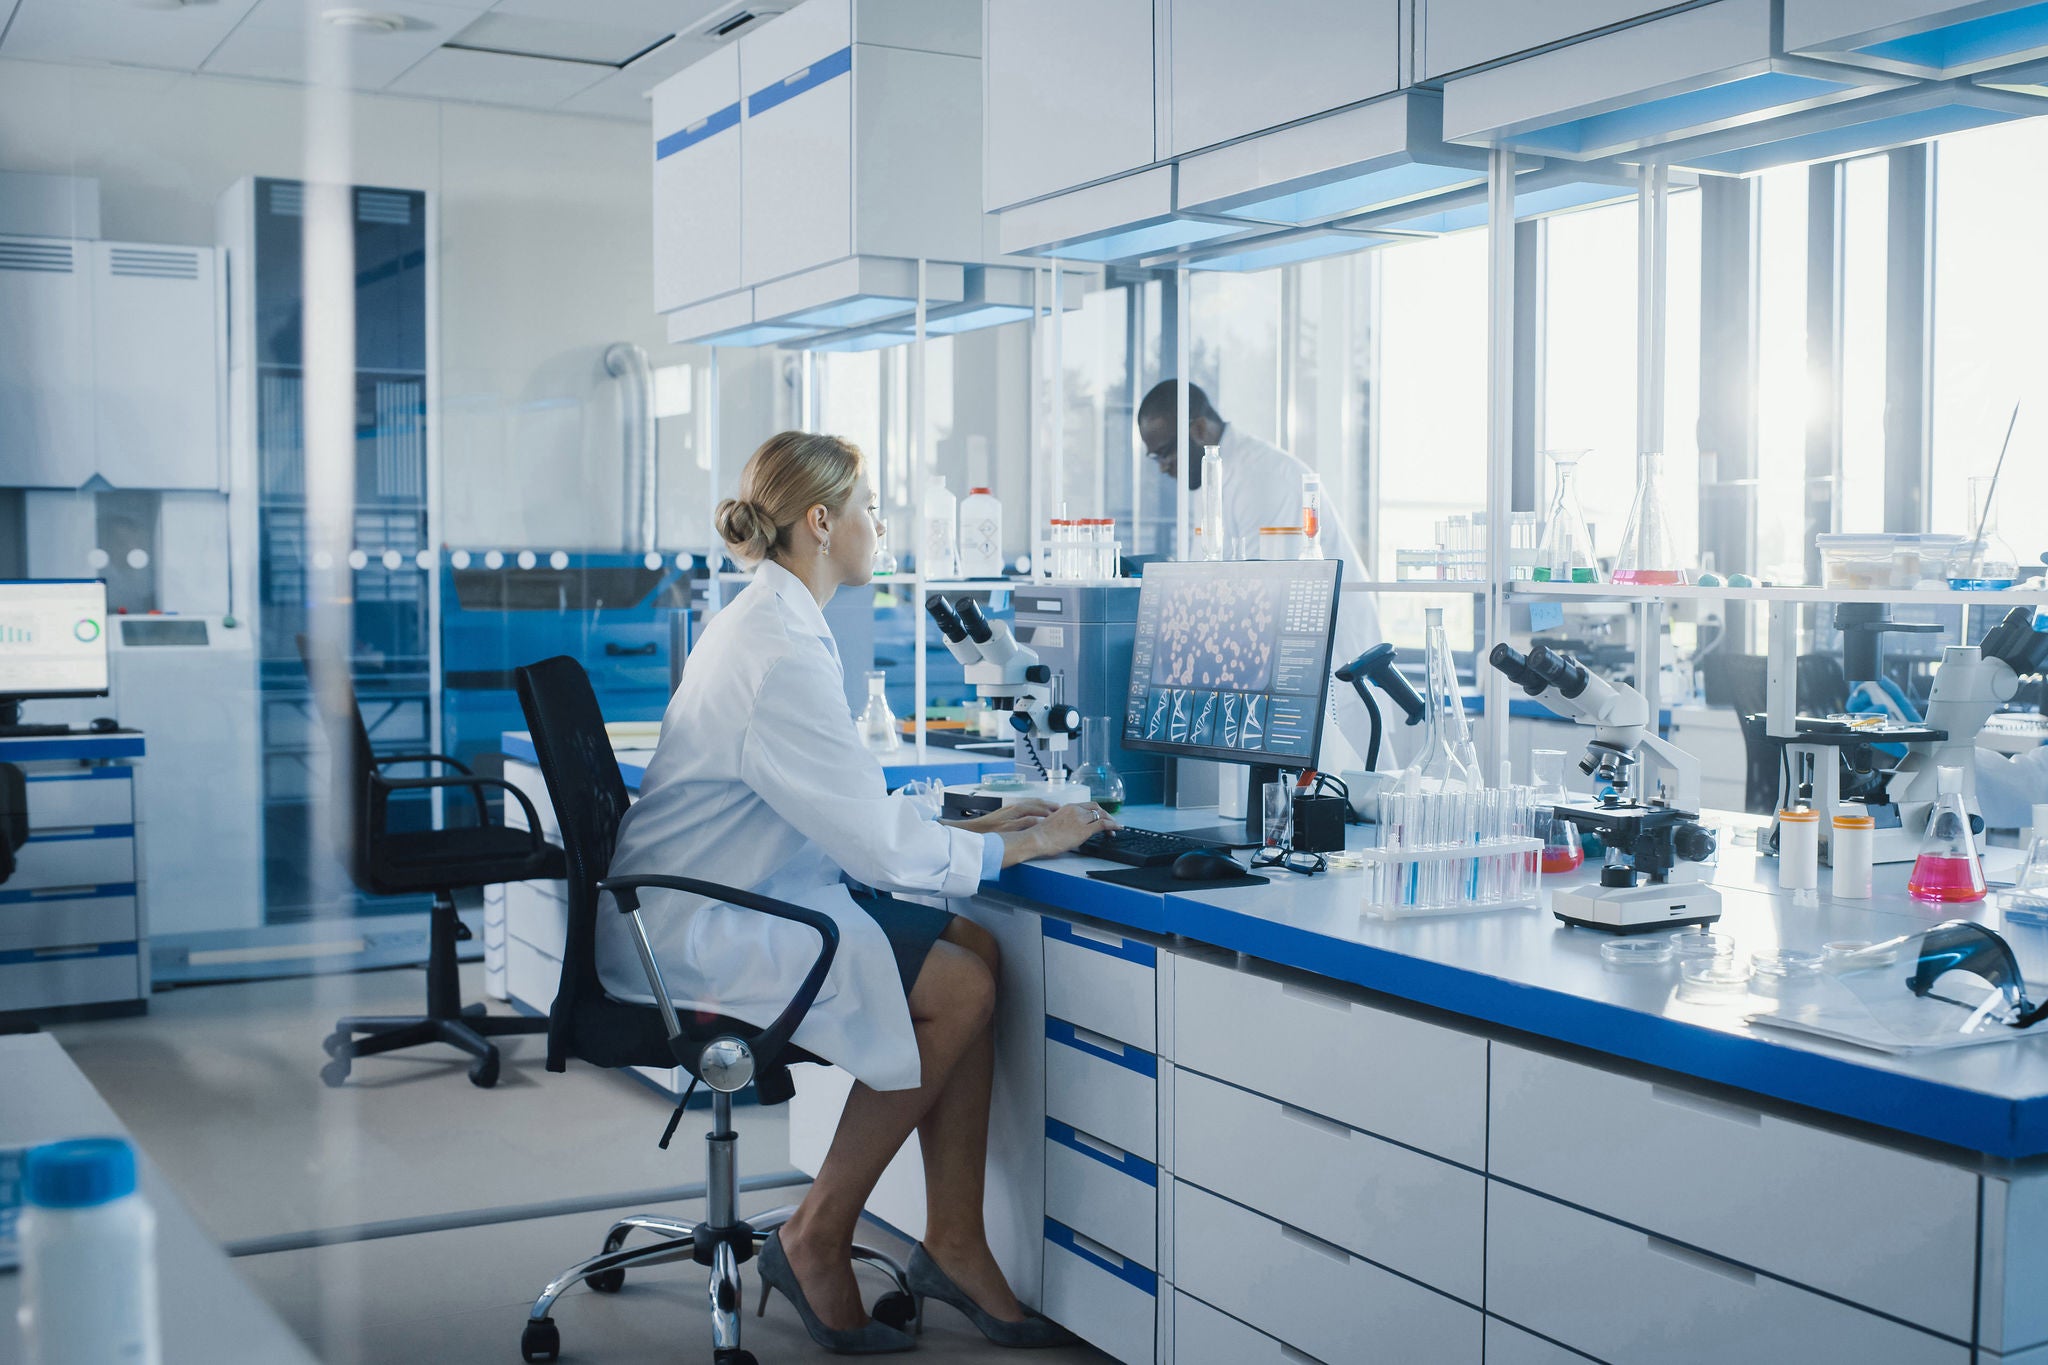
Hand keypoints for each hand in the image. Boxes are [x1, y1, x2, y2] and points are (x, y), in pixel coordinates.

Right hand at [948, 799, 1057, 833]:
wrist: (966, 835)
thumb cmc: (982, 831)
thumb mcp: (998, 821)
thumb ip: (1012, 820)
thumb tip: (1028, 823)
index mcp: (1007, 809)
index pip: (1030, 802)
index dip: (1044, 804)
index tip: (1055, 807)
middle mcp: (1008, 811)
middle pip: (1032, 804)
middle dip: (1048, 806)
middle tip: (1060, 809)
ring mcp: (1006, 820)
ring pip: (1029, 811)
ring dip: (1043, 812)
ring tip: (1055, 815)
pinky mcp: (1004, 828)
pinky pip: (1022, 823)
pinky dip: (1033, 822)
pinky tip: (1042, 824)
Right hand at [1002, 801, 1117, 865]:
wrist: (1037, 839)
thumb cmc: (1041, 834)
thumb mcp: (1055, 822)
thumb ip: (1065, 821)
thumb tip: (1070, 828)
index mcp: (1068, 807)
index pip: (1088, 805)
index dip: (1097, 811)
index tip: (1101, 817)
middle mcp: (1075, 810)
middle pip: (1097, 808)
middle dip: (1106, 815)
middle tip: (1111, 822)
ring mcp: (1080, 819)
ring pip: (1102, 815)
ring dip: (1110, 821)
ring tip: (1115, 828)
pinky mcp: (1084, 830)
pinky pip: (1103, 824)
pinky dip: (1112, 825)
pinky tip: (1116, 829)